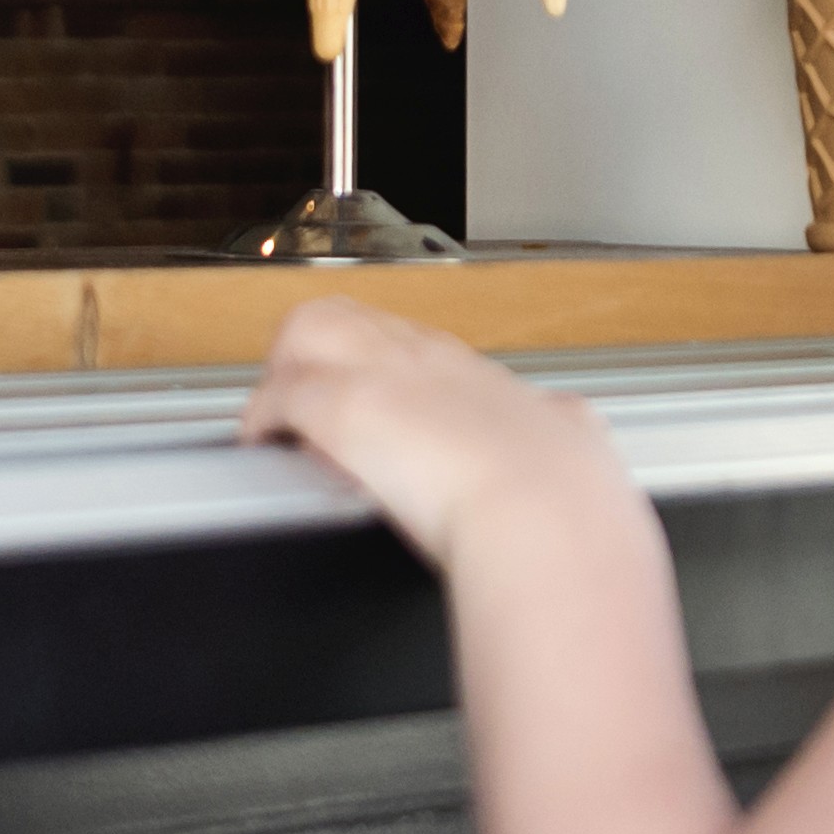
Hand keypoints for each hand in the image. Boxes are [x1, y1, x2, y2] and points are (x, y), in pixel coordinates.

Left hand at [239, 296, 619, 564]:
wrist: (546, 515)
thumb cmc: (563, 498)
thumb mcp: (573, 441)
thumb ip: (564, 426)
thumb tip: (571, 422)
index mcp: (478, 376)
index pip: (410, 345)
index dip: (379, 369)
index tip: (373, 406)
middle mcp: (429, 362)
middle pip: (354, 318)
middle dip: (320, 353)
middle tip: (306, 408)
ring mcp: (384, 374)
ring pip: (311, 327)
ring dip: (287, 368)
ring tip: (277, 418)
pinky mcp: (343, 405)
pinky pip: (280, 393)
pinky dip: (263, 417)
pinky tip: (260, 444)